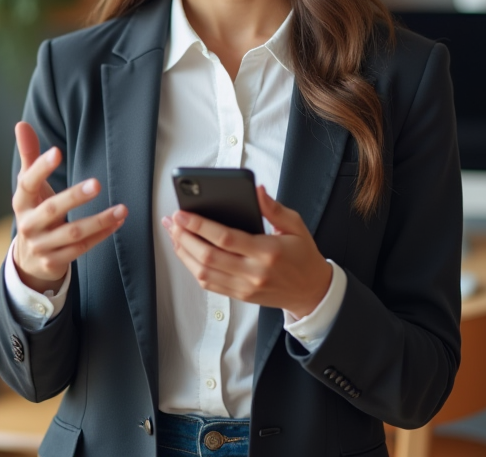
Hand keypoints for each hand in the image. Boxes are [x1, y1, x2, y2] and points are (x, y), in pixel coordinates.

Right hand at [12, 122, 125, 293]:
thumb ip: (29, 156)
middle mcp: (28, 224)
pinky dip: (102, 235)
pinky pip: (82, 249)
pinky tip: (118, 222)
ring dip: (99, 220)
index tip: (57, 152)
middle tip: (97, 183)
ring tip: (121, 209)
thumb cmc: (35, 212)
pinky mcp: (55, 262)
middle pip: (53, 210)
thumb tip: (21, 124)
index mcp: (21, 202)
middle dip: (75, 197)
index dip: (40, 168)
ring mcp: (41, 245)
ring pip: (73, 233)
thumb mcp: (29, 187)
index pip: (27, 183)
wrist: (29, 259)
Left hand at [162, 185, 331, 316]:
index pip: (226, 238)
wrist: (311, 291)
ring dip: (184, 252)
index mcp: (268, 252)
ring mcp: (245, 287)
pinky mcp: (240, 296)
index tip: (182, 213)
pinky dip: (193, 268)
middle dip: (185, 237)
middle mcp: (254, 272)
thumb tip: (256, 190)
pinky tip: (186, 252)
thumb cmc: (303, 255)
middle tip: (173, 221)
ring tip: (175, 234)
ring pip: (204, 272)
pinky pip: (210, 284)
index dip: (200, 225)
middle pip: (209, 256)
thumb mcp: (296, 225)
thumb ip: (273, 208)